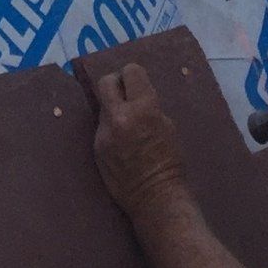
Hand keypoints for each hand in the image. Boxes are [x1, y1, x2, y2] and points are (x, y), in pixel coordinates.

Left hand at [92, 64, 186, 219]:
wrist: (155, 197)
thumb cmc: (170, 161)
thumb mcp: (167, 125)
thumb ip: (148, 106)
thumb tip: (136, 94)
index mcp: (143, 108)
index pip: (130, 71)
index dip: (135, 75)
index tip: (138, 83)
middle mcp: (119, 117)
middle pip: (106, 82)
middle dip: (116, 84)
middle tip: (125, 94)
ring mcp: (104, 134)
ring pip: (103, 107)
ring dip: (113, 109)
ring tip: (126, 124)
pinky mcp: (96, 149)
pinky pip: (101, 128)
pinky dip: (110, 129)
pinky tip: (121, 143)